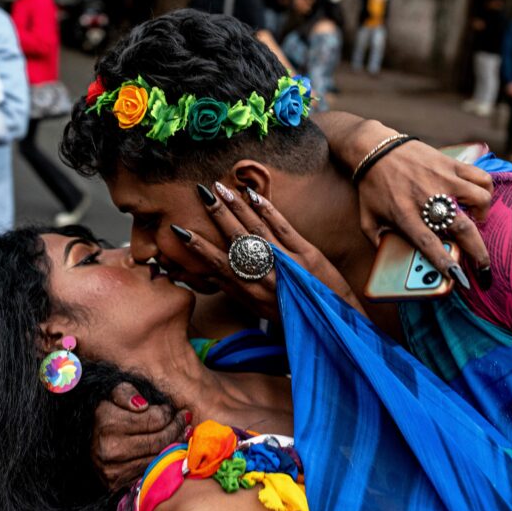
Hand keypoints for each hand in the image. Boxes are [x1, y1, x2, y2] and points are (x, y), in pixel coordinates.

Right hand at [91, 382, 188, 489]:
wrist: (85, 440)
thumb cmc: (105, 413)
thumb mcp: (112, 395)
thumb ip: (126, 393)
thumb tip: (142, 405)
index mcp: (107, 422)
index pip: (154, 419)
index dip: (168, 414)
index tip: (174, 410)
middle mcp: (109, 448)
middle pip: (158, 440)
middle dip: (176, 428)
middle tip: (185, 420)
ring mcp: (112, 469)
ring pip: (156, 458)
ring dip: (174, 445)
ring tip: (183, 433)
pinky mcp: (116, 483)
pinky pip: (148, 472)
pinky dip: (162, 462)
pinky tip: (171, 450)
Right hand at [174, 182, 363, 320]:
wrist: (332, 322)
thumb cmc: (289, 315)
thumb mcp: (256, 308)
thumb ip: (231, 289)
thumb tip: (205, 273)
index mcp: (250, 291)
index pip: (218, 264)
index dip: (198, 247)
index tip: (180, 230)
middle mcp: (264, 277)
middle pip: (236, 240)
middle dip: (217, 214)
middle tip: (201, 193)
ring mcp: (286, 263)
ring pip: (256, 230)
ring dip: (237, 206)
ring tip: (221, 187)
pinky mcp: (306, 254)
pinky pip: (283, 227)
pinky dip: (267, 210)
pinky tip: (253, 195)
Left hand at [358, 140, 492, 277]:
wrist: (374, 148)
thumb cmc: (372, 186)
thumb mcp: (367, 218)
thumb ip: (377, 241)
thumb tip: (387, 261)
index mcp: (404, 215)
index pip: (428, 243)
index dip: (445, 262)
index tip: (459, 278)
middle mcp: (426, 198)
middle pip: (462, 228)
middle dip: (479, 252)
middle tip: (485, 267)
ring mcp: (442, 179)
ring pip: (480, 200)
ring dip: (483, 215)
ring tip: (475, 219)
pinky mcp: (451, 164)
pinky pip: (481, 177)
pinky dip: (486, 189)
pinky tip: (476, 197)